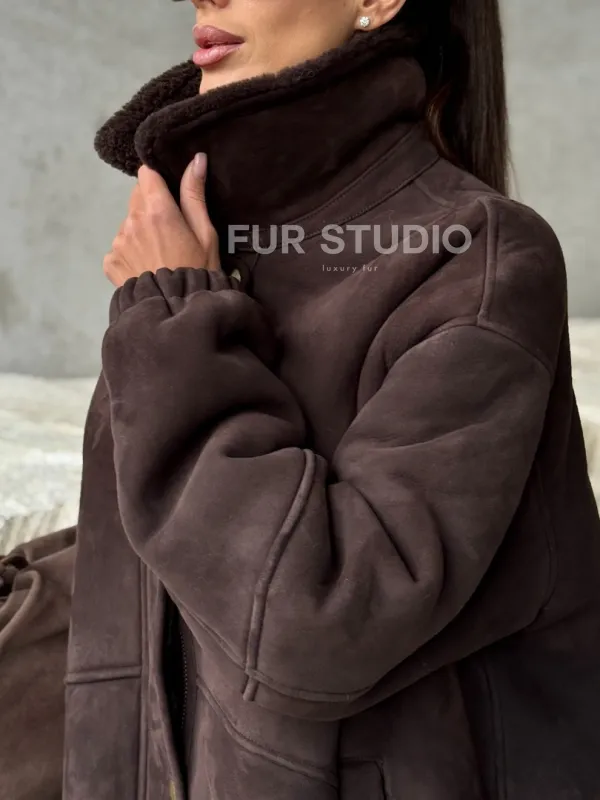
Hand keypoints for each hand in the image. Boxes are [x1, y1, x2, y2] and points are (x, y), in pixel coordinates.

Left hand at [103, 153, 219, 287]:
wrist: (176, 312)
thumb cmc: (197, 272)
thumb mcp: (206, 234)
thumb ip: (195, 194)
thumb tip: (196, 158)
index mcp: (157, 210)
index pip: (146, 175)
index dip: (158, 184)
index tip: (169, 199)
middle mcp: (132, 221)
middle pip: (137, 198)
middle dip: (150, 209)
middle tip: (170, 234)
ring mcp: (118, 242)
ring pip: (128, 224)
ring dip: (140, 232)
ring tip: (159, 257)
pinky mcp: (110, 262)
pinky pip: (119, 248)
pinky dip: (130, 255)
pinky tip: (146, 269)